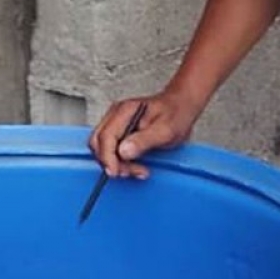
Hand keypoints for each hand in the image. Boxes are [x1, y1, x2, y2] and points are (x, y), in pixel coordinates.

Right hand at [88, 86, 202, 179]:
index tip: (116, 172)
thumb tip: (123, 152)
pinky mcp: (120, 131)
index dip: (107, 157)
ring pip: (102, 148)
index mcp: (125, 111)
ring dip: (117, 164)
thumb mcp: (165, 130)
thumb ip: (144, 141)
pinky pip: (110, 149)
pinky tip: (135, 165)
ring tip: (138, 170)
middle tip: (131, 172)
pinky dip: (120, 161)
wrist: (181, 106)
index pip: (105, 136)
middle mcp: (117, 115)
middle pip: (98, 143)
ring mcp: (116, 122)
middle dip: (111, 162)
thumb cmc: (176, 114)